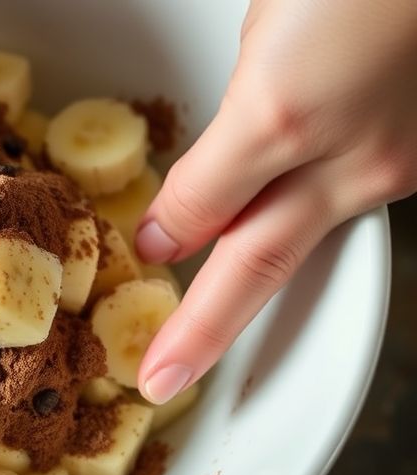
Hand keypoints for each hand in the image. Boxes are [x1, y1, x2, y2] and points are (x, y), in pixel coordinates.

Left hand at [135, 0, 416, 402]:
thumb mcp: (270, 24)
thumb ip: (235, 111)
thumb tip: (204, 183)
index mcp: (284, 116)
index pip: (200, 203)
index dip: (164, 234)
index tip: (143, 254)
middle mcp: (346, 157)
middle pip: (255, 262)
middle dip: (204, 330)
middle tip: (161, 379)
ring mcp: (390, 166)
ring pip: (298, 240)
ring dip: (248, 285)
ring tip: (202, 328)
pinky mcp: (414, 164)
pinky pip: (342, 207)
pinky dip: (300, 219)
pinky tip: (278, 218)